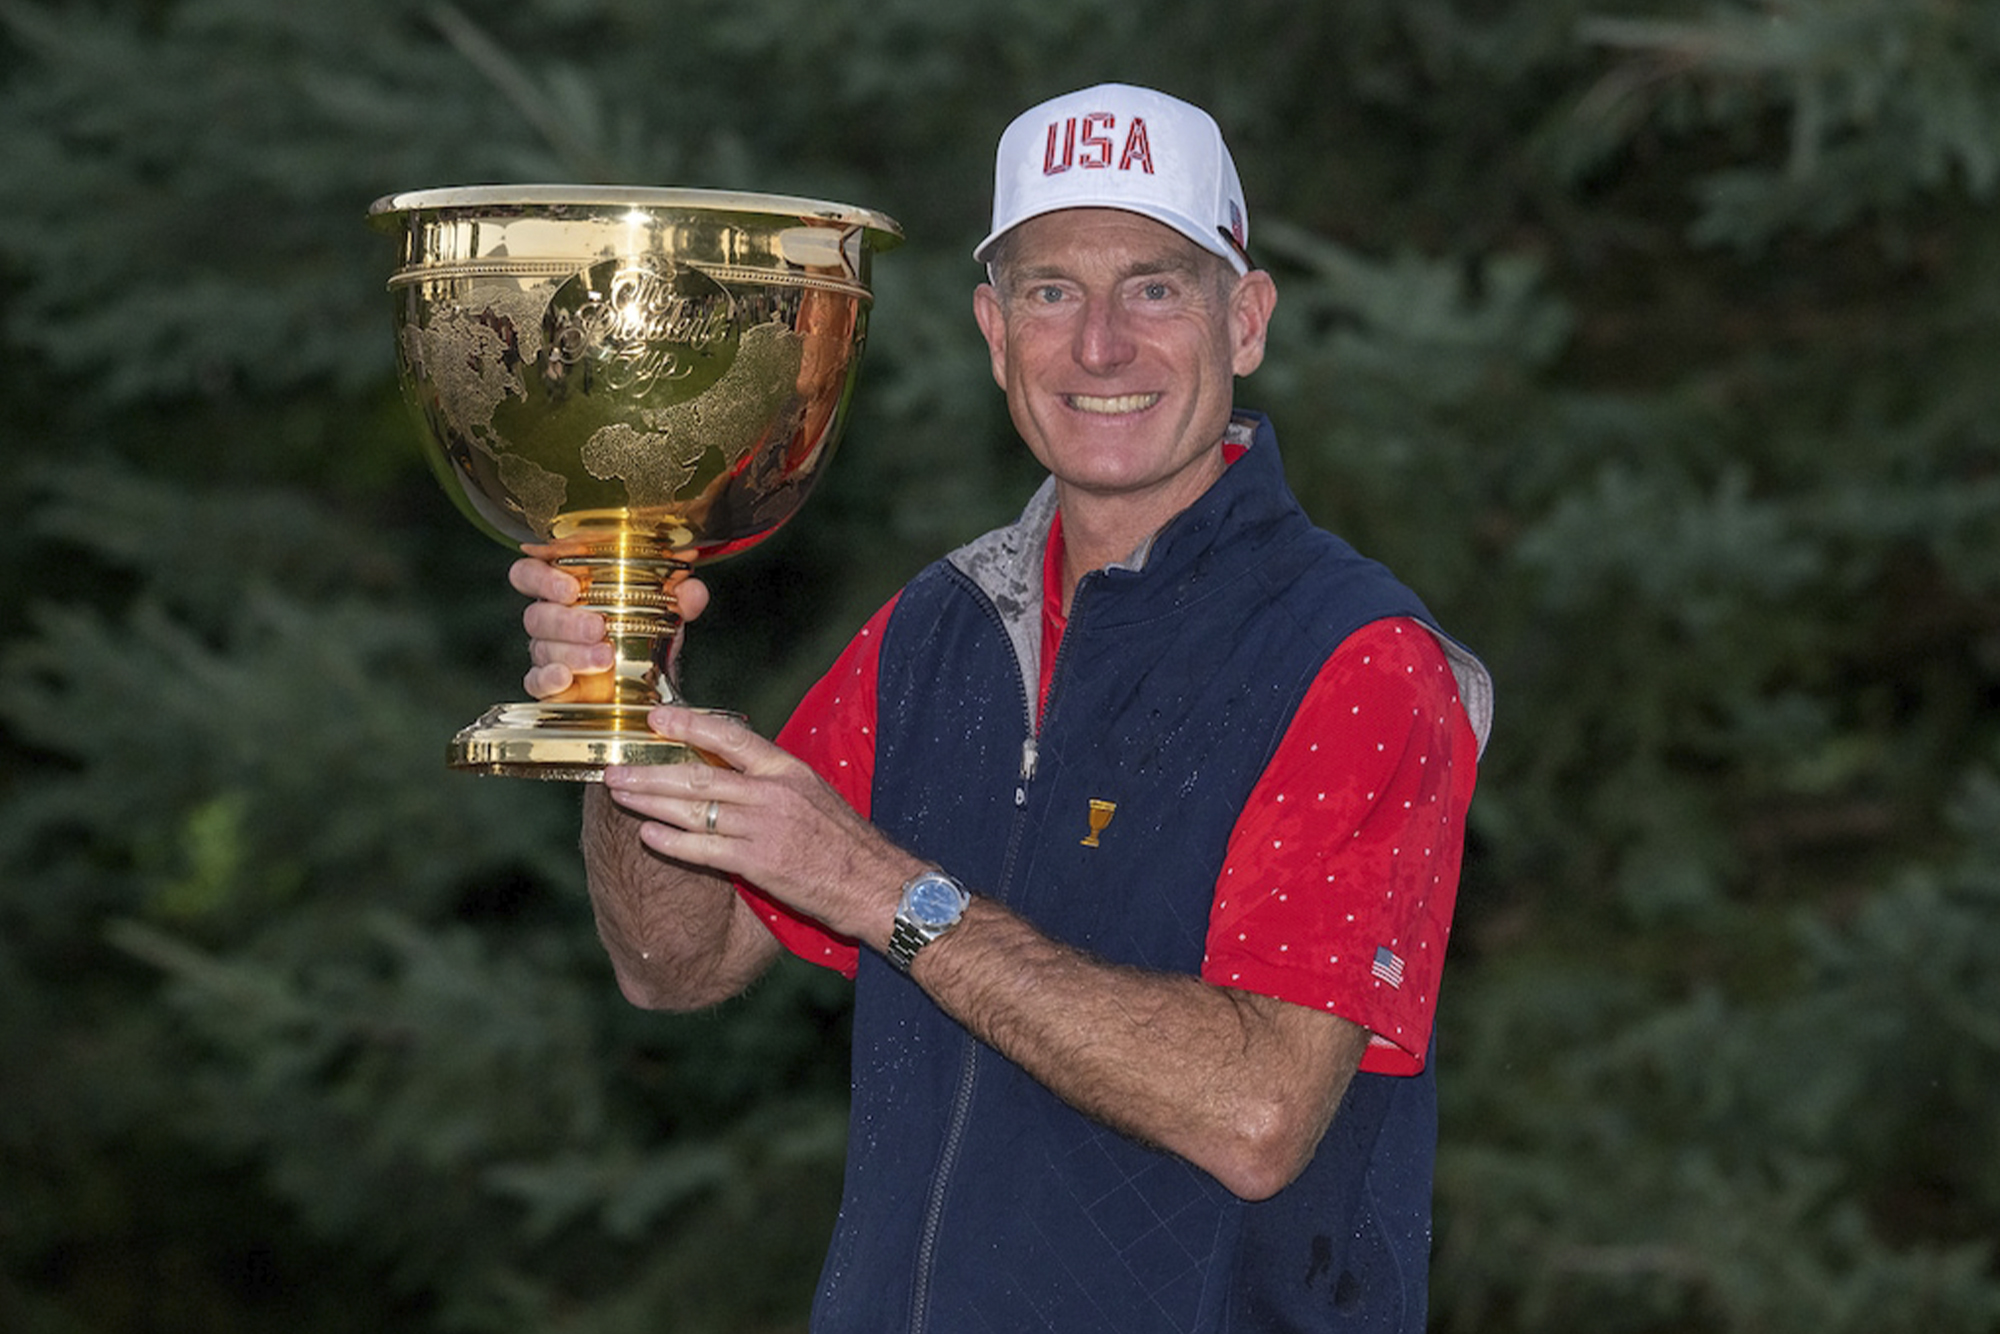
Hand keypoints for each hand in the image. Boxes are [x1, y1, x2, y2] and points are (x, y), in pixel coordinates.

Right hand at [509, 543, 708, 700]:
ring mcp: (547, 653)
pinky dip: (548, 680)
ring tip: (604, 657)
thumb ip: (680, 598)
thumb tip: (692, 589)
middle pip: (537, 615)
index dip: (541, 577)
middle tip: (598, 628)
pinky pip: (536, 682)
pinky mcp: (551, 685)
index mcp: (566, 590)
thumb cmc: (644, 634)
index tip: (570, 587)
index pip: (530, 574)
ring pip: (541, 648)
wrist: (650, 682)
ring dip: (572, 652)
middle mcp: (550, 619)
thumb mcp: (667, 613)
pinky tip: (565, 678)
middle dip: (566, 621)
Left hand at [601, 705, 923, 947]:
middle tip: (614, 767)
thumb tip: (729, 773)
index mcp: (788, 770)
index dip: (688, 725)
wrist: (877, 884)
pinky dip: (673, 842)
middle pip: (699, 776)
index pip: (731, 737)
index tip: (654, 718)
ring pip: (694, 810)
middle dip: (650, 771)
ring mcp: (765, 828)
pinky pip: (705, 849)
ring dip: (651, 801)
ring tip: (619, 794)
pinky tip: (647, 836)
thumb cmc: (846, 843)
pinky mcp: (760, 864)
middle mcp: (773, 793)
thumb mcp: (813, 795)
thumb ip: (772, 783)